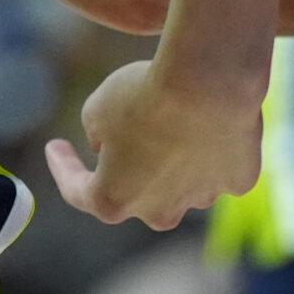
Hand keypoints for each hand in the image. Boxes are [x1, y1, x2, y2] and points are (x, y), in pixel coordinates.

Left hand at [44, 58, 261, 229]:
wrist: (209, 82)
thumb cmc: (144, 93)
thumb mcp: (98, 107)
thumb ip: (98, 132)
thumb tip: (110, 145)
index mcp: (114, 199)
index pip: (79, 192)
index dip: (64, 169)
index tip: (54, 146)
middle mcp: (159, 211)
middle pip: (137, 196)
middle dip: (126, 173)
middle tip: (117, 141)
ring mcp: (202, 197)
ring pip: (182, 182)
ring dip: (172, 158)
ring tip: (172, 115)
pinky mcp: (239, 180)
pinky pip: (219, 166)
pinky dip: (211, 147)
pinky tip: (211, 116)